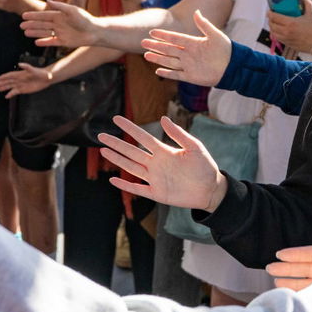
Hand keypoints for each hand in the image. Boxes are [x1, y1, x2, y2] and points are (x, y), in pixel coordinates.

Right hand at [0, 62, 54, 98]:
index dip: (4, 76)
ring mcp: (21, 84)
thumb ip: (26, 67)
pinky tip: (6, 96)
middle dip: (2, 83)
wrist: (46, 78)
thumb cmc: (40, 73)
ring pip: (11, 86)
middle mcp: (19, 79)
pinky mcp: (24, 90)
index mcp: (20, 74)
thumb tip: (19, 64)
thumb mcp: (33, 70)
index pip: (10, 75)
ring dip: (5, 88)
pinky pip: (15, 92)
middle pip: (9, 81)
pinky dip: (11, 94)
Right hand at [22, 0, 101, 47]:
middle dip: (31, 24)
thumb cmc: (85, 19)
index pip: (43, 15)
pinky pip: (51, 42)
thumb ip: (59, 6)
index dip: (33, 15)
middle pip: (42, 24)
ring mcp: (60, 33)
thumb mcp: (72, 10)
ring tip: (25, 33)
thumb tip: (48, 0)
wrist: (95, 32)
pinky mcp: (63, 42)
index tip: (23, 15)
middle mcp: (58, 24)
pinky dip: (44, 42)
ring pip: (44, 33)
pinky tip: (36, 42)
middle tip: (20, 25)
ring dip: (35, 33)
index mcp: (60, 15)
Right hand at [99, 115, 226, 210]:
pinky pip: (137, 189)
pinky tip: (113, 180)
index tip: (117, 119)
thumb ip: (179, 134)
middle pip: (131, 151)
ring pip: (131, 167)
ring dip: (117, 160)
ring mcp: (155, 179)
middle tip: (101, 135)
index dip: (129, 128)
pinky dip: (125, 185)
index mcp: (164, 151)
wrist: (211, 190)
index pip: (142, 137)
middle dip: (116, 143)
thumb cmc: (205, 167)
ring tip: (103, 151)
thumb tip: (163, 118)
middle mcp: (156, 163)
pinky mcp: (157, 193)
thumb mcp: (194, 147)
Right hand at [141, 9, 232, 85]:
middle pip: (168, 49)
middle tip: (143, 42)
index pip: (174, 38)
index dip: (163, 35)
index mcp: (192, 43)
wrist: (233, 67)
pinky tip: (157, 70)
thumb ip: (204, 24)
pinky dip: (167, 73)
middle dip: (156, 46)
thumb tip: (196, 11)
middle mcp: (188, 54)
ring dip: (158, 58)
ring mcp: (188, 65)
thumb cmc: (226, 49)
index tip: (152, 32)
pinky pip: (176, 74)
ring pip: (169, 61)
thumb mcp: (215, 35)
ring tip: (146, 55)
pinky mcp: (191, 76)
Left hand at [267, 0, 311, 55]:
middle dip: (270, 19)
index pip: (274, 17)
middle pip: (272, 25)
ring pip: (273, 33)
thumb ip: (306, 2)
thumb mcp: (311, 13)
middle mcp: (286, 31)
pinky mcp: (287, 44)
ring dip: (272, 27)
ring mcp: (286, 39)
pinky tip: (279, 30)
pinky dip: (276, 34)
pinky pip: (278, 38)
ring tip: (274, 23)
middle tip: (272, 16)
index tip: (270, 10)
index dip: (270, 13)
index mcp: (291, 23)